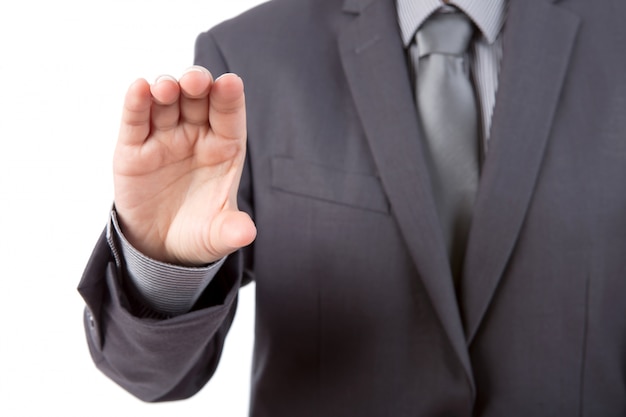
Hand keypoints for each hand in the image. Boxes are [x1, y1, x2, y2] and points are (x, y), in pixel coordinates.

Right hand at [113, 66, 255, 264]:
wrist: (159, 246)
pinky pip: (135, 121)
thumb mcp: (216, 236)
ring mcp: (164, 138)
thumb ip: (231, 231)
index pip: (229, 116)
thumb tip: (246, 233)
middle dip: (197, 84)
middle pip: (198, 99)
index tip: (231, 83)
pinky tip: (139, 88)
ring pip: (166, 103)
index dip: (230, 98)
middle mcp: (195, 136)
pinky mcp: (133, 149)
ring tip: (166, 87)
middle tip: (195, 79)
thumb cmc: (197, 232)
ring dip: (166, 89)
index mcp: (224, 149)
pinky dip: (136, 103)